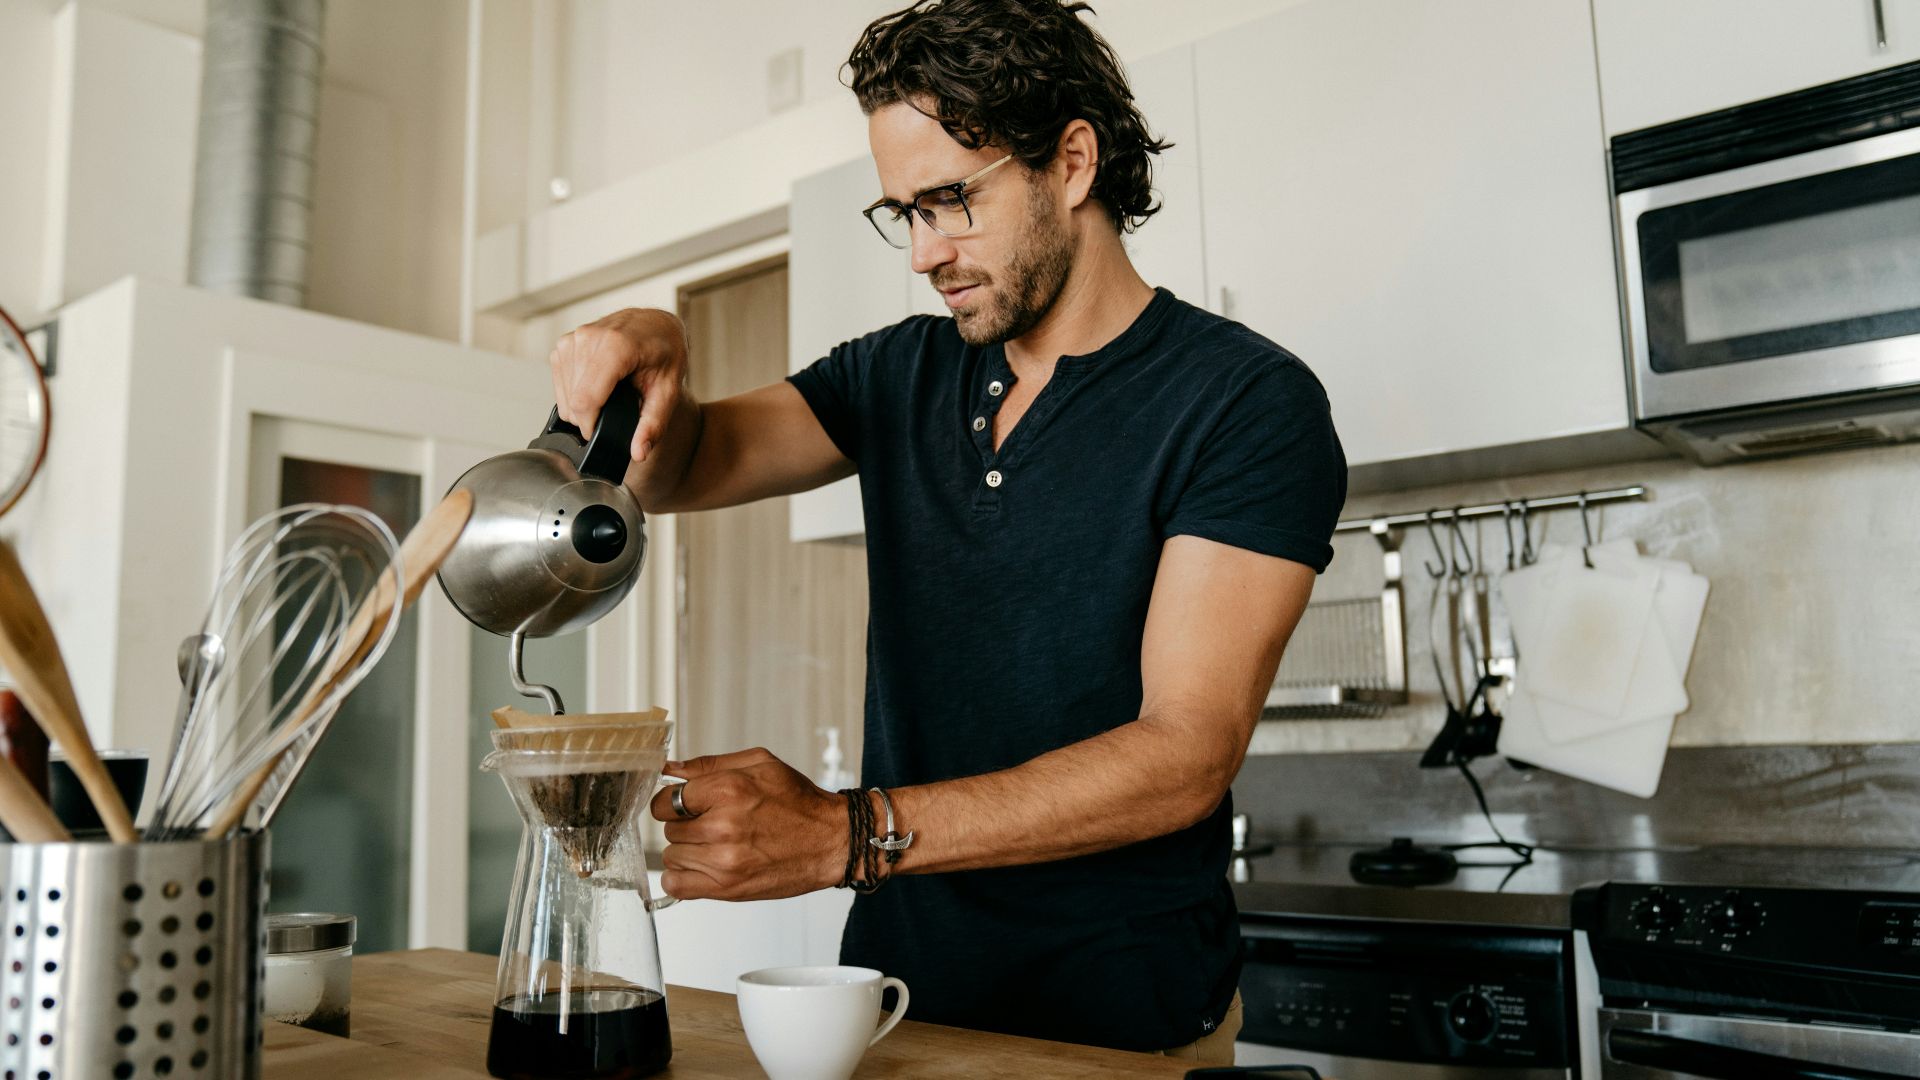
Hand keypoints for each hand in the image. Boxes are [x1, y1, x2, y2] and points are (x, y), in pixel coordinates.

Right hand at [548, 308, 688, 463]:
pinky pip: (559, 383)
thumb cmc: (664, 352)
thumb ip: (654, 424)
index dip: (591, 426)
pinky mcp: (564, 343)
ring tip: (610, 395)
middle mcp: (589, 339)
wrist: (655, 323)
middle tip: (617, 411)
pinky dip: (574, 393)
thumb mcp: (669, 390)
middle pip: (573, 401)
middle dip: (590, 418)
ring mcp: (573, 339)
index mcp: (615, 346)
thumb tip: (638, 453)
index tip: (602, 433)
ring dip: (582, 406)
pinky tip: (597, 386)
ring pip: (564, 395)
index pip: (585, 400)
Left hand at [649, 748, 847, 900]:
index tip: (687, 806)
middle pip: (668, 830)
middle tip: (713, 824)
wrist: (832, 840)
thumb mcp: (760, 764)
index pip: (666, 800)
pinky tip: (703, 867)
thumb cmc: (799, 801)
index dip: (674, 802)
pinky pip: (677, 885)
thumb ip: (709, 764)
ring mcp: (724, 860)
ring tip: (715, 845)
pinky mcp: (728, 887)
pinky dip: (683, 878)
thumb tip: (669, 769)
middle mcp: (722, 825)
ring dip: (688, 851)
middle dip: (685, 826)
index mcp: (728, 789)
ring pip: (672, 856)